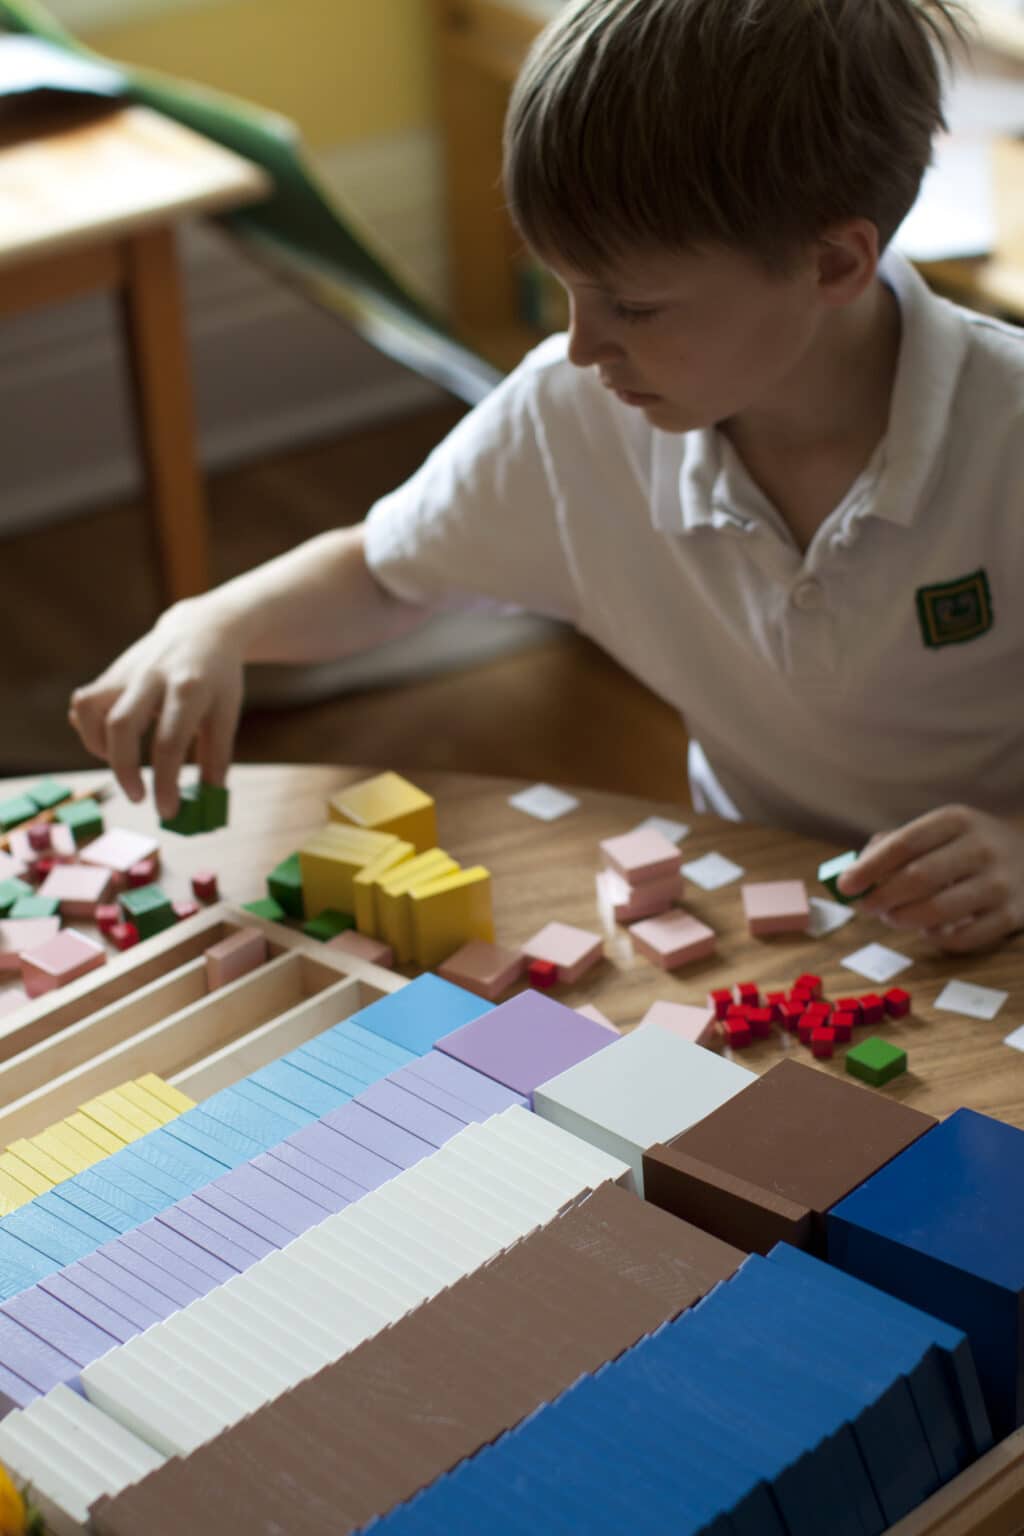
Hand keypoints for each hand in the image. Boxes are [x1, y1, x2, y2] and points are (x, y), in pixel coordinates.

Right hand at [68, 600, 243, 819]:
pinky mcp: (111, 672)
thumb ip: (217, 758)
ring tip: (122, 762)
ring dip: (98, 746)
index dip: (165, 783)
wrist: (204, 628)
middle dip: (123, 770)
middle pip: (121, 726)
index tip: (168, 812)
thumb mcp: (227, 713)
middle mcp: (153, 676)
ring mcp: (127, 671)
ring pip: (91, 709)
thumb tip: (208, 804)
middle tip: (139, 797)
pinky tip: (110, 740)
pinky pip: (85, 703)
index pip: (169, 743)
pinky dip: (88, 728)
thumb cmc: (219, 678)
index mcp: (189, 688)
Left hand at [838, 805, 1023, 953]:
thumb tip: (854, 872)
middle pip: (918, 878)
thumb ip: (895, 845)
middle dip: (883, 897)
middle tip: (867, 907)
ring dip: (904, 919)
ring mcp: (1000, 884)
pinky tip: (927, 930)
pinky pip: (961, 938)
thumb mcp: (941, 831)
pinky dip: (934, 938)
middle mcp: (982, 848)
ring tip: (892, 917)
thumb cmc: (971, 846)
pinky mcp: (1012, 916)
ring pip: (937, 911)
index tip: (845, 886)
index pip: (904, 844)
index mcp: (958, 820)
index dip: (870, 867)